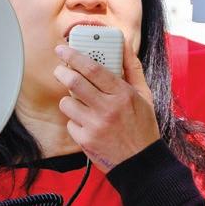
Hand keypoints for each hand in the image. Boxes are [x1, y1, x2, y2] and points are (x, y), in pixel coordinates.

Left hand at [54, 41, 159, 172]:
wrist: (141, 162)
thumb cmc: (143, 125)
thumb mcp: (144, 94)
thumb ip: (132, 67)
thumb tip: (124, 43)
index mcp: (123, 94)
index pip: (93, 69)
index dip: (74, 56)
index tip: (63, 49)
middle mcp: (108, 108)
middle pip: (74, 82)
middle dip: (62, 72)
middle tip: (60, 70)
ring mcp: (95, 126)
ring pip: (67, 103)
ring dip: (69, 100)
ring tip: (79, 102)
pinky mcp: (85, 141)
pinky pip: (70, 123)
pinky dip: (75, 121)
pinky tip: (87, 124)